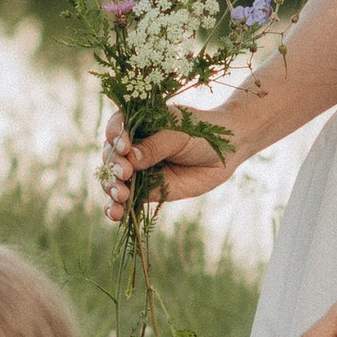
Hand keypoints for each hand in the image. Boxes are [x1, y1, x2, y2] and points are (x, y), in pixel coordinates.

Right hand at [103, 109, 235, 221]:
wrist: (226, 152)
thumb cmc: (203, 133)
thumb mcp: (180, 135)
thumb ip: (156, 146)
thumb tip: (130, 158)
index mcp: (138, 123)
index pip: (117, 128)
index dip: (115, 137)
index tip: (124, 147)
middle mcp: (133, 146)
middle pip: (111, 156)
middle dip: (114, 166)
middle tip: (126, 173)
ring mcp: (137, 170)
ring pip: (114, 180)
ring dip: (112, 188)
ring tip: (121, 195)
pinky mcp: (145, 191)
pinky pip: (125, 200)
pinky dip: (116, 208)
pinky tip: (115, 214)